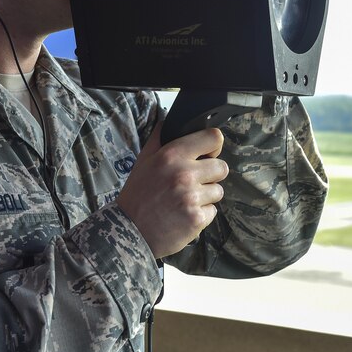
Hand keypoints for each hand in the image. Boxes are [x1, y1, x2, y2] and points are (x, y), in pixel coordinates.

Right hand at [115, 124, 227, 258]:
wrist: (129, 231)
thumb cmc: (137, 195)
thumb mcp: (144, 160)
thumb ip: (159, 138)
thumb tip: (168, 119)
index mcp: (172, 155)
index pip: (213, 138)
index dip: (213, 146)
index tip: (208, 154)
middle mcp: (184, 174)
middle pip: (222, 167)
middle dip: (211, 175)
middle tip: (194, 182)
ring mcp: (192, 198)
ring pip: (218, 191)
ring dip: (206, 197)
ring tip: (185, 201)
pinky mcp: (197, 219)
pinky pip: (212, 211)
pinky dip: (201, 215)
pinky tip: (183, 215)